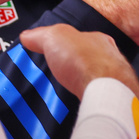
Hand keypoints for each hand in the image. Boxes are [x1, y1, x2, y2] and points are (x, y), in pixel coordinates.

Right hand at [21, 23, 138, 105]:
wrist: (105, 88)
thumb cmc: (86, 60)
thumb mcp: (54, 37)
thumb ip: (40, 35)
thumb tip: (28, 35)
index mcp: (96, 39)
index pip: (79, 39)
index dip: (64, 45)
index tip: (52, 52)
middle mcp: (107, 57)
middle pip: (88, 60)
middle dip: (72, 67)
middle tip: (56, 74)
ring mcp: (111, 79)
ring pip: (94, 80)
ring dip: (80, 84)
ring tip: (63, 91)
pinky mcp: (108, 98)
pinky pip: (95, 97)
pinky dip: (85, 98)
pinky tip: (75, 102)